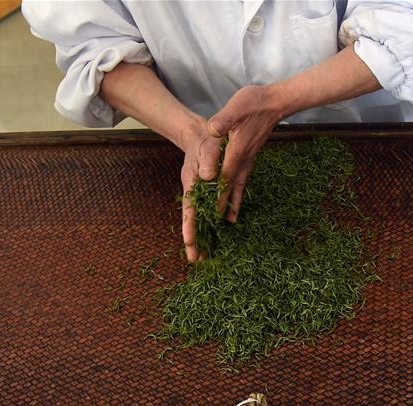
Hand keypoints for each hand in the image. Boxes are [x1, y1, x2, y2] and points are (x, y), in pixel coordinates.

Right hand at [178, 117, 222, 262]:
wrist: (204, 137)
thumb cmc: (205, 142)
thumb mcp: (207, 148)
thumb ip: (209, 162)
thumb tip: (210, 177)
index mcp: (192, 184)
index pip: (189, 209)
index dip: (189, 226)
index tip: (189, 242)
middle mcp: (196, 193)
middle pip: (194, 220)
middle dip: (194, 240)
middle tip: (195, 260)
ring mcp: (204, 195)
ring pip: (204, 219)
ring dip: (205, 236)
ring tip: (205, 256)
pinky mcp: (213, 193)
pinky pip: (217, 210)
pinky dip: (219, 221)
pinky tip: (223, 233)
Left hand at [207, 85, 282, 221]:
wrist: (276, 102)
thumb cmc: (255, 102)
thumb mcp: (236, 107)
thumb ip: (223, 120)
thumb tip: (212, 130)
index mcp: (237, 149)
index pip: (225, 175)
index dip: (219, 194)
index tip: (213, 211)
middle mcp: (244, 157)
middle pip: (233, 186)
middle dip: (226, 205)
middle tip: (220, 224)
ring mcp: (249, 157)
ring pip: (240, 184)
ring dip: (236, 201)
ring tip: (232, 219)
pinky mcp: (251, 154)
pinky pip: (244, 177)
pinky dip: (240, 189)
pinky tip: (238, 195)